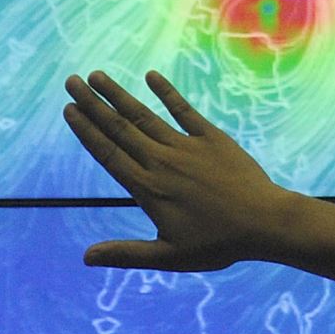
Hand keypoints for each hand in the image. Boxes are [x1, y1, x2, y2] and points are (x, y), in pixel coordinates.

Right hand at [62, 70, 295, 270]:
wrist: (265, 223)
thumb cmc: (218, 244)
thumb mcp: (169, 256)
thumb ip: (126, 254)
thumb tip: (86, 258)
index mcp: (148, 189)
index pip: (108, 154)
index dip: (87, 131)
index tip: (69, 110)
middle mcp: (162, 162)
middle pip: (120, 128)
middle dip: (93, 104)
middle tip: (72, 80)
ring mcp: (187, 147)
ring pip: (145, 116)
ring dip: (119, 95)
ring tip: (98, 76)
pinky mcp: (213, 139)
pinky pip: (185, 111)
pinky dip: (167, 93)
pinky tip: (151, 76)